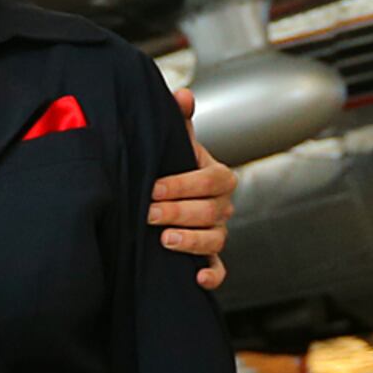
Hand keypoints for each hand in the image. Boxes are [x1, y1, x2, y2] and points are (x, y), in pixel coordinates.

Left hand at [152, 112, 235, 291]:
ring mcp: (217, 231)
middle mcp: (222, 205)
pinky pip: (220, 269)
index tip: (154, 188)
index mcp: (217, 176)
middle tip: (149, 214)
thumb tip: (183, 95)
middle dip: (179, 213)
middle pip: (211, 211)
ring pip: (215, 240)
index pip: (210, 180)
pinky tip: (197, 277)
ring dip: (192, 241)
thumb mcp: (175, 143)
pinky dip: (212, 275)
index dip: (184, 185)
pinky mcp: (210, 256)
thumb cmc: (174, 166)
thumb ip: (179, 120)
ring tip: (165, 241)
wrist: (170, 193)